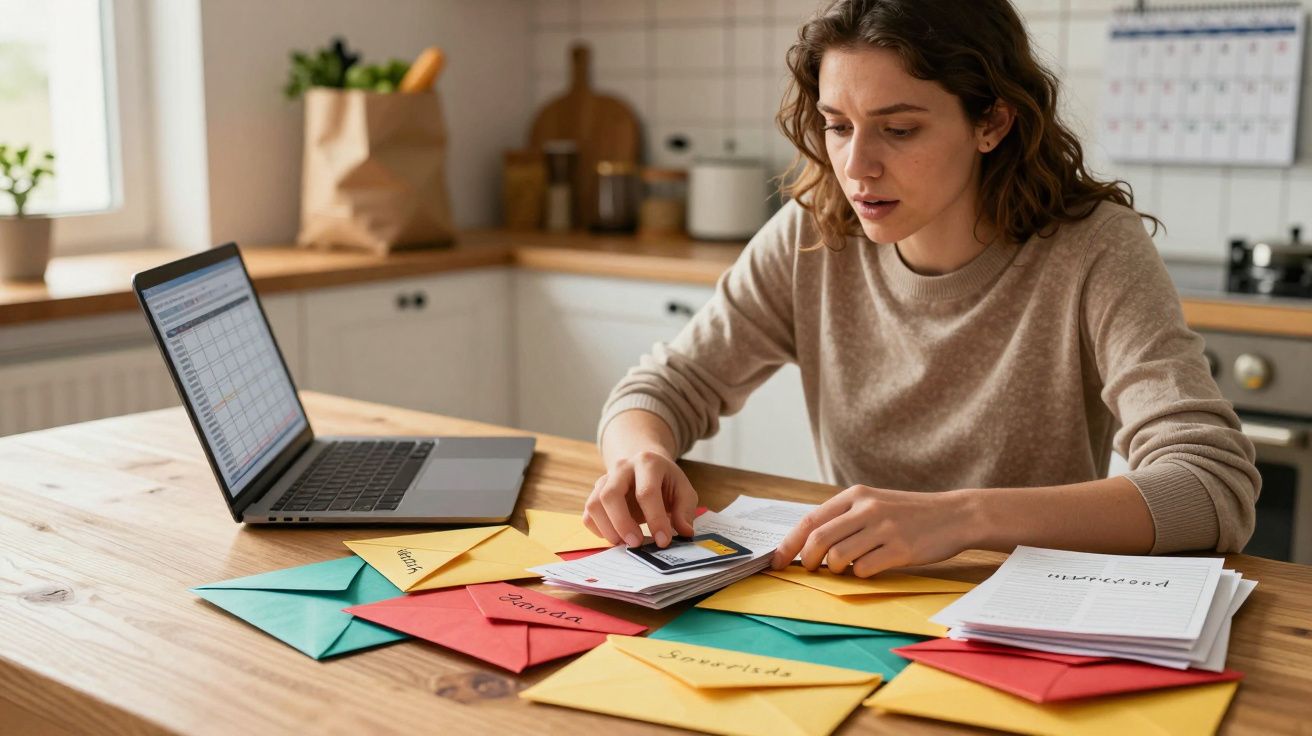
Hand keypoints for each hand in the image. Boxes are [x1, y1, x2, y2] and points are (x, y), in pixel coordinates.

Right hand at [582, 451, 698, 548]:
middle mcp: (621, 468)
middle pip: (610, 495)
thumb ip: (685, 511)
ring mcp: (604, 479)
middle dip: (622, 524)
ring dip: (608, 529)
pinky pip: (588, 514)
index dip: (655, 519)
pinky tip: (616, 537)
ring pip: (594, 505)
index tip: (663, 541)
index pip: (647, 492)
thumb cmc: (666, 482)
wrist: (645, 466)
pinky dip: (598, 530)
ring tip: (625, 543)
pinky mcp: (595, 493)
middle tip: (637, 544)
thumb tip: (685, 532)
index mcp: (647, 462)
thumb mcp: (683, 490)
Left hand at [770, 485, 977, 576]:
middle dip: (806, 560)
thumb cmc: (909, 514)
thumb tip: (808, 545)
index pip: (810, 520)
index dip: (789, 544)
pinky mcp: (900, 549)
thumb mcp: (875, 504)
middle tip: (809, 570)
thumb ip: (845, 518)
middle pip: (818, 539)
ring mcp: (884, 528)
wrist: (955, 514)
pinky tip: (870, 568)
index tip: (776, 561)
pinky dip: (860, 574)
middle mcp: (867, 509)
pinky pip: (864, 569)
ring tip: (846, 568)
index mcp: (856, 496)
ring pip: (838, 557)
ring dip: (835, 569)